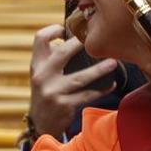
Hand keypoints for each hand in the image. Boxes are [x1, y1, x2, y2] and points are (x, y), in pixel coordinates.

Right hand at [28, 24, 116, 140]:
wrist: (41, 122)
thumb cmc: (47, 91)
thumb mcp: (43, 73)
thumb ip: (53, 57)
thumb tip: (76, 37)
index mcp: (36, 64)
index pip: (40, 39)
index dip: (53, 30)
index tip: (67, 28)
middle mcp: (42, 76)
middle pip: (62, 53)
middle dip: (81, 44)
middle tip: (97, 40)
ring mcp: (53, 91)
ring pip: (80, 77)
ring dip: (99, 70)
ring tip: (114, 63)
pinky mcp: (64, 105)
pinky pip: (87, 95)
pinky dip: (101, 90)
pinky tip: (111, 84)